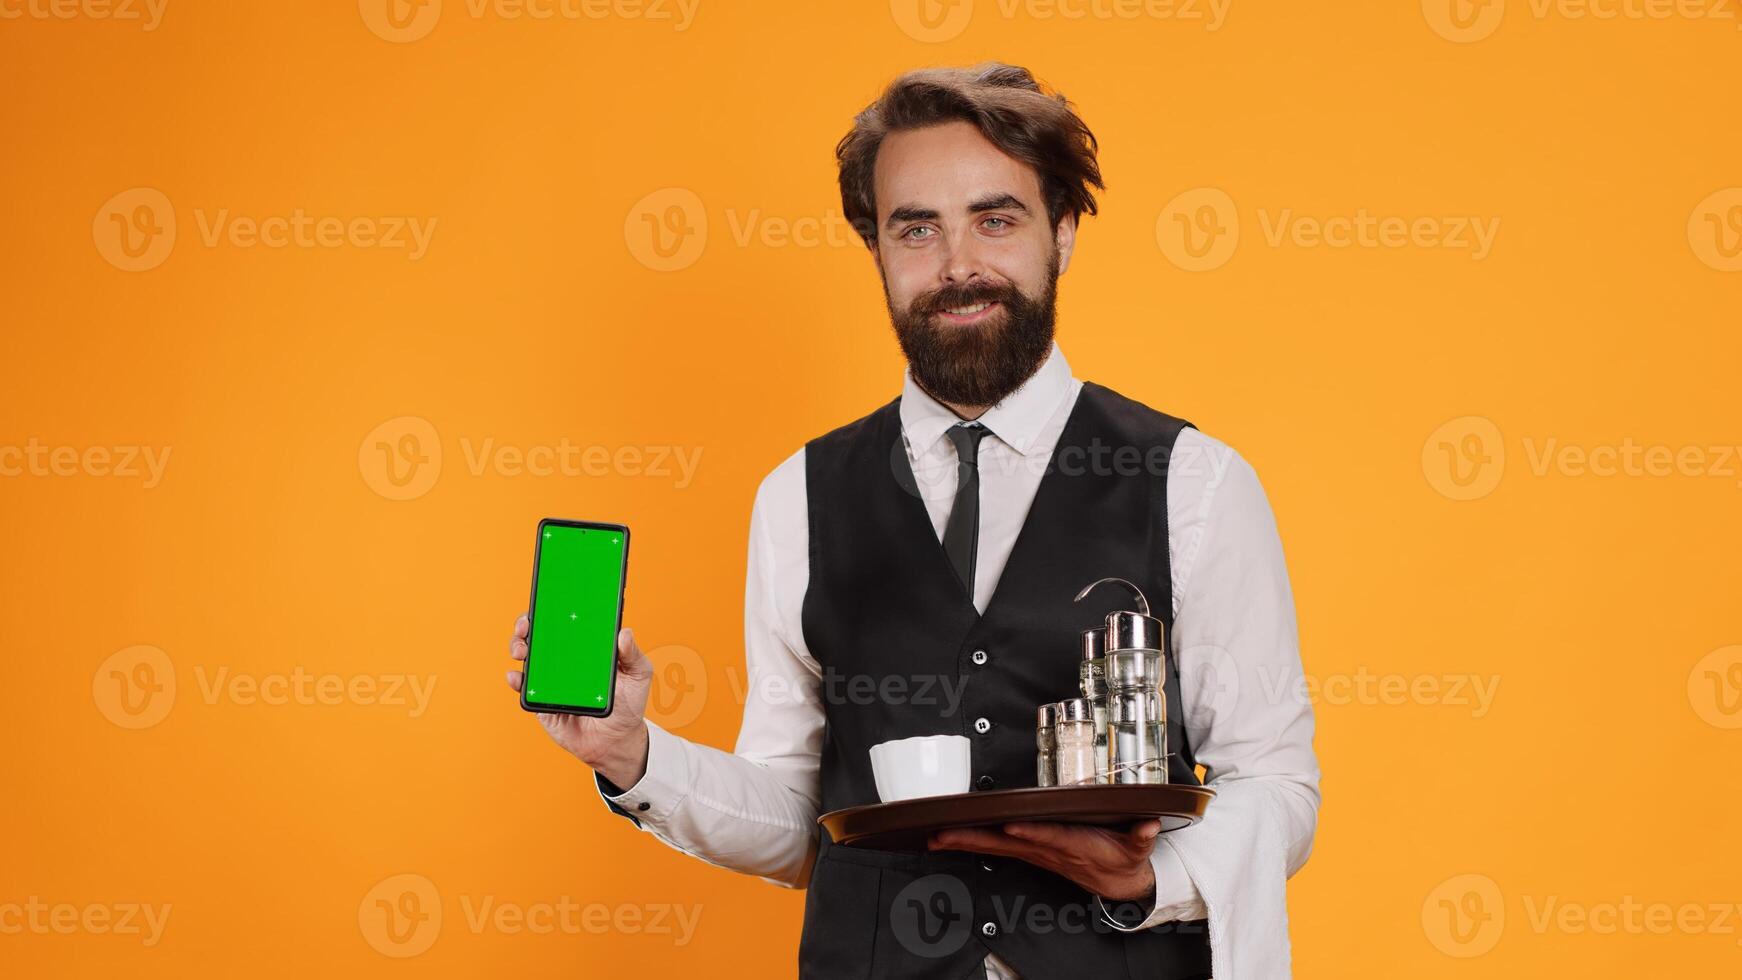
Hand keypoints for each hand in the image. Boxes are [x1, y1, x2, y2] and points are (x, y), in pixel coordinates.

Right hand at [506, 614, 653, 788]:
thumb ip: (632, 654)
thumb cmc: (628, 704)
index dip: (553, 609)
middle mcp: (564, 661)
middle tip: (527, 624)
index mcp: (585, 649)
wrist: (618, 741)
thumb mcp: (638, 675)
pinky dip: (516, 680)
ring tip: (523, 648)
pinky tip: (517, 676)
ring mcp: (550, 681)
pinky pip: (524, 689)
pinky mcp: (542, 702)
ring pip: (528, 658)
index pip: (565, 623)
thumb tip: (624, 632)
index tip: (548, 600)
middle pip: (540, 636)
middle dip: (527, 625)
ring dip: (519, 647)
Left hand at [927, 819, 1161, 901]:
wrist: (1118, 884)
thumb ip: (1141, 836)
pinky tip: (949, 839)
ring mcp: (1036, 853)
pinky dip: (972, 843)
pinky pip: (996, 847)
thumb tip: (1146, 825)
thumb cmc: (1123, 858)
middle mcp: (1048, 850)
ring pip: (995, 846)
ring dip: (964, 842)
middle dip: (974, 839)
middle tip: (943, 834)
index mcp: (1073, 845)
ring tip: (935, 836)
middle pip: (1006, 844)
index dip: (1030, 832)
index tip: (1011, 825)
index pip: (1049, 837)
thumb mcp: (1138, 847)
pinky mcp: (1030, 852)